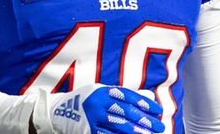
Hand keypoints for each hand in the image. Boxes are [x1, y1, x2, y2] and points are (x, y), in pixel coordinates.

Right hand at [32, 84, 163, 133]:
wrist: (59, 111)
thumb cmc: (86, 101)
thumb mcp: (100, 92)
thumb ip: (120, 96)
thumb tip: (146, 98)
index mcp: (104, 91)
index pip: (129, 97)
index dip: (145, 104)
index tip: (158, 111)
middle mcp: (99, 103)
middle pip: (127, 112)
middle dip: (145, 120)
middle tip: (159, 126)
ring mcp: (94, 118)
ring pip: (120, 126)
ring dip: (137, 131)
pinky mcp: (89, 130)